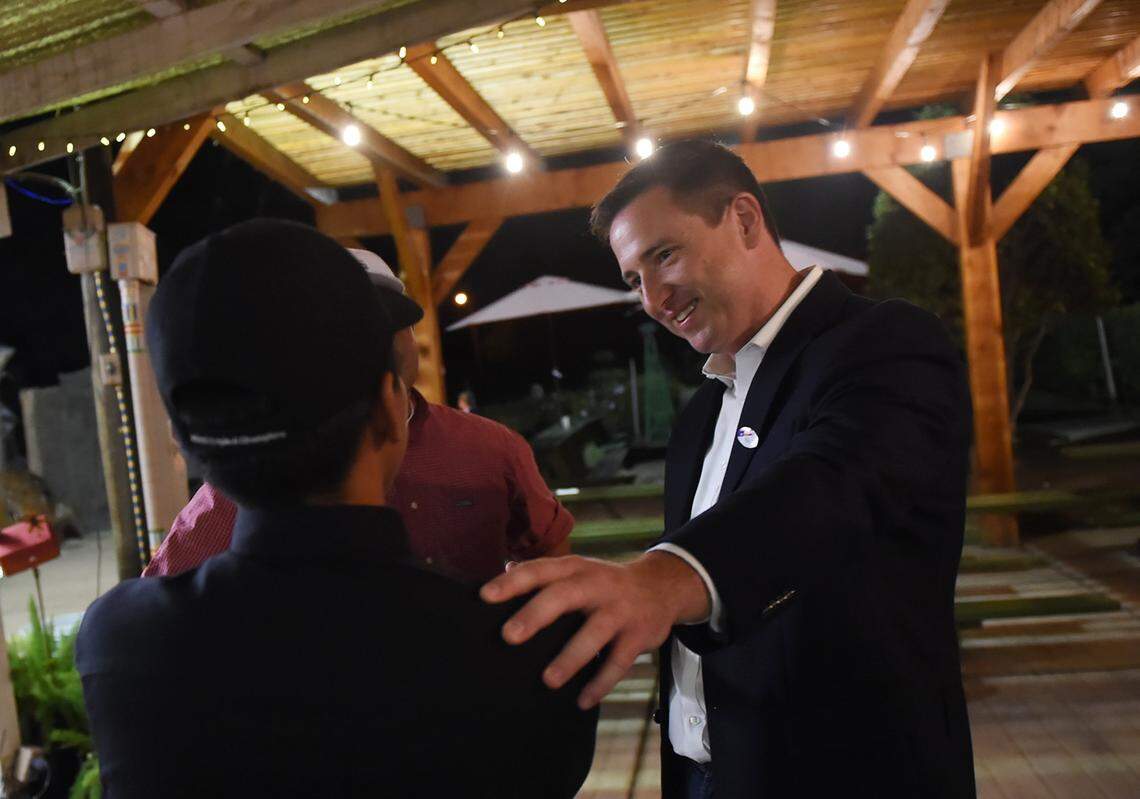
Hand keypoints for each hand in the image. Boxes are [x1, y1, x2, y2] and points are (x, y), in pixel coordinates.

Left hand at [480, 551, 710, 708]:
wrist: (661, 587)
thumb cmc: (604, 583)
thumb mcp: (577, 570)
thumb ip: (543, 572)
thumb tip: (506, 569)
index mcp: (575, 569)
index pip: (540, 570)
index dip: (512, 582)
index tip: (485, 597)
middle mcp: (597, 585)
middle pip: (564, 596)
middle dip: (536, 615)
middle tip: (509, 636)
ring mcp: (620, 610)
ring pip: (594, 633)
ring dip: (571, 657)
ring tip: (549, 680)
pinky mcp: (639, 636)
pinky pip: (619, 663)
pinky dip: (602, 683)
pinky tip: (583, 701)